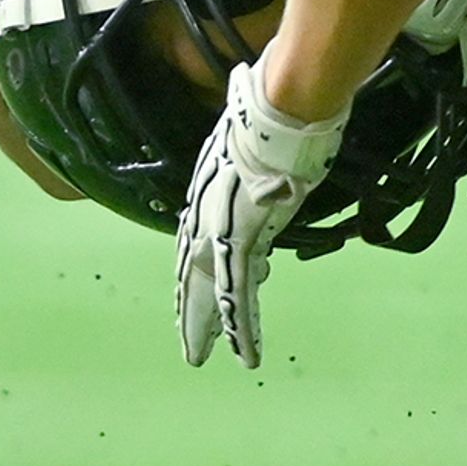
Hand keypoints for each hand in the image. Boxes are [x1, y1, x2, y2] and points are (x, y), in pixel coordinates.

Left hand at [176, 63, 348, 368]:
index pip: (192, 240)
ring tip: (201, 356)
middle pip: (190, 273)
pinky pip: (238, 296)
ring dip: (206, 328)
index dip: (190, 271)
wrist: (278, 113)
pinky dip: (240, 328)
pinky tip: (244, 355)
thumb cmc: (270, 109)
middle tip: (189, 346)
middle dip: (189, 311)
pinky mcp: (242, 245)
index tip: (190, 291)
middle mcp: (205, 215)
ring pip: (208, 292)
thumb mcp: (251, 129)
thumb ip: (251, 140)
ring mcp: (221, 232)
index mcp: (207, 191)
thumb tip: (258, 124)